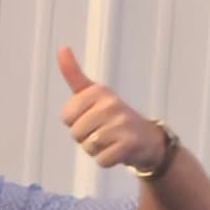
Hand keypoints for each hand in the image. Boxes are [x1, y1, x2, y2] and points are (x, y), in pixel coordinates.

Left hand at [55, 44, 169, 179]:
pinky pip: (101, 160)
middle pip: (75, 133)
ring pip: (88, 147)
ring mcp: (121, 123)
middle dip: (86, 139)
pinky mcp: (128, 144)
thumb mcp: (93, 93)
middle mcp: (110, 104)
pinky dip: (107, 161)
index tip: (91, 118)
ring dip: (96, 150)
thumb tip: (61, 48)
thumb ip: (74, 74)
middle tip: (104, 132)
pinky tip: (118, 151)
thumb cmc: (113, 116)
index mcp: (98, 91)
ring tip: (111, 141)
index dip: (75, 123)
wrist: (148, 139)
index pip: (66, 116)